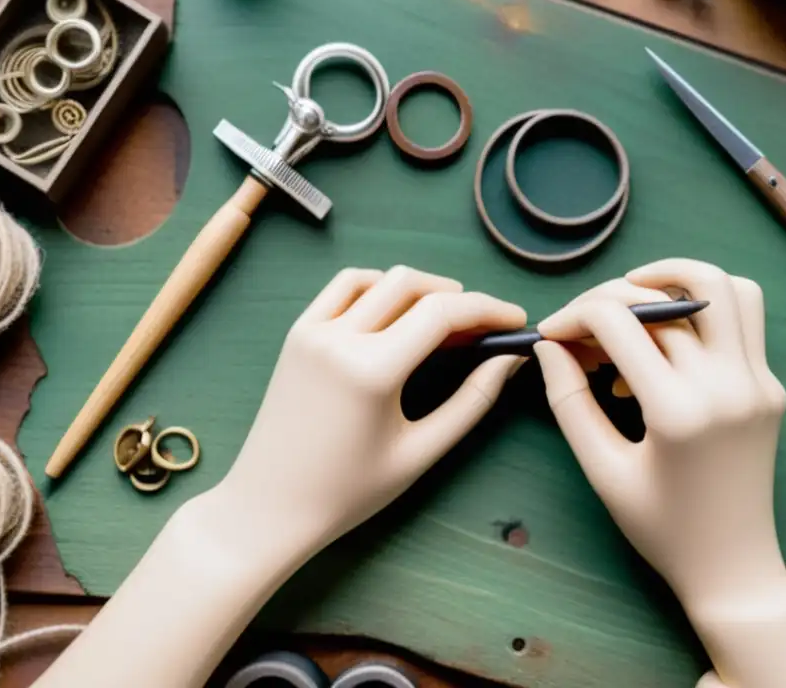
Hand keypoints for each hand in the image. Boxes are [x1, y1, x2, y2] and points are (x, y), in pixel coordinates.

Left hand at [217, 265, 525, 562]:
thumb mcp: (419, 453)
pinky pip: (343, 288)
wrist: (269, 507)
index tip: (516, 321)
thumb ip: (471, 402)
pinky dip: (378, 286)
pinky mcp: (297, 334)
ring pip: (378, 278)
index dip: (488, 309)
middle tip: (485, 326)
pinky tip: (398, 309)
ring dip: (418, 286)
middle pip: (412, 284)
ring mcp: (312, 331)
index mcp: (371, 370)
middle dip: (459, 297)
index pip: (442, 313)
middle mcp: (338, 338)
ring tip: (446, 316)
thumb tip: (509, 361)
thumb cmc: (348, 492)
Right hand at [533, 258, 785, 615]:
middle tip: (582, 327)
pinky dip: (706, 305)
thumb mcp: (603, 470)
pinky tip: (668, 333)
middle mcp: (727, 385)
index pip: (619, 321)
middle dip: (610, 299)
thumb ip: (570, 402)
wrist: (733, 566)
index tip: (549, 333)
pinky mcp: (771, 385)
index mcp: (679, 411)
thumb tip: (547, 346)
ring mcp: (758, 381)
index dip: (573, 315)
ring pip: (724, 287)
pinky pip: (746, 317)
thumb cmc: (660, 527)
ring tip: (632, 296)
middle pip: (664, 299)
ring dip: (675, 277)